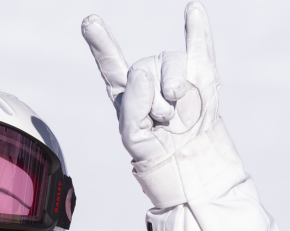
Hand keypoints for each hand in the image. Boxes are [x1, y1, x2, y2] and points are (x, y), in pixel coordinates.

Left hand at [82, 2, 218, 162]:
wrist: (188, 158)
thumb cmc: (155, 148)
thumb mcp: (133, 134)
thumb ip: (132, 104)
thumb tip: (144, 74)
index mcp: (127, 91)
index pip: (110, 64)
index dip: (100, 43)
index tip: (89, 22)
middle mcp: (149, 76)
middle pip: (143, 67)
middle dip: (153, 98)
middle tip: (161, 120)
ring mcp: (174, 72)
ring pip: (171, 62)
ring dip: (174, 87)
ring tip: (177, 107)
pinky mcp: (200, 72)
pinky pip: (200, 44)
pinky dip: (198, 29)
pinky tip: (193, 10)